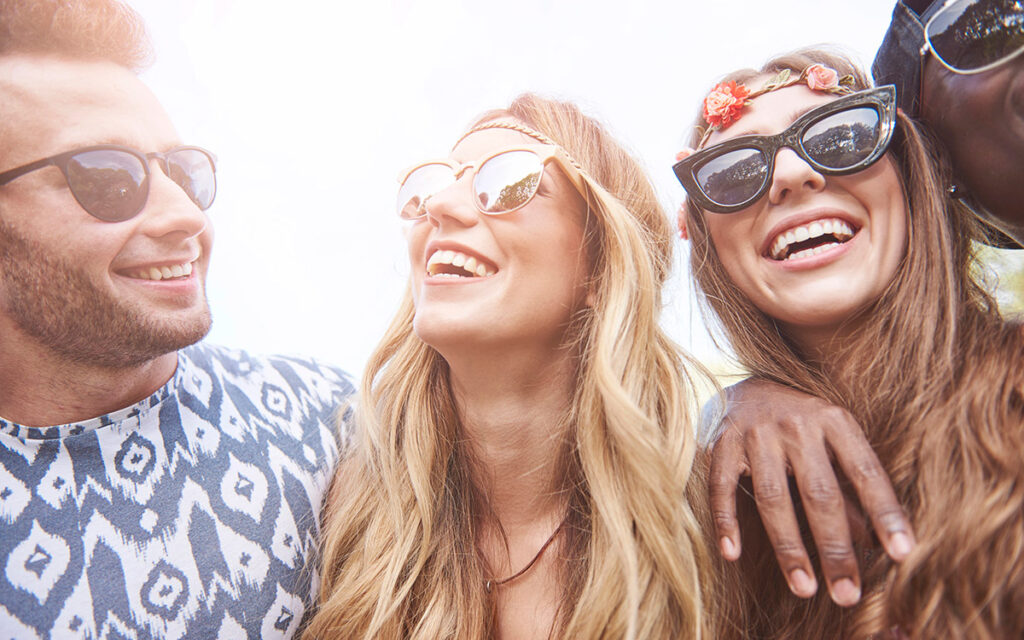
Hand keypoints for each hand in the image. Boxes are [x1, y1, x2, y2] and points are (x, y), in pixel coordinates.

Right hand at [708, 378, 914, 606]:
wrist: (749, 387)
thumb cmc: (803, 426)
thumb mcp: (834, 445)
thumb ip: (851, 489)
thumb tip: (875, 542)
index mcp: (834, 421)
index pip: (865, 472)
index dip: (885, 513)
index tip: (903, 554)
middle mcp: (796, 424)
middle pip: (819, 493)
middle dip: (835, 548)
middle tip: (847, 594)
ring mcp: (756, 433)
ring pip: (773, 497)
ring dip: (789, 548)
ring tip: (804, 588)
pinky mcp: (722, 444)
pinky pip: (722, 488)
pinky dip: (726, 521)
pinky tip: (732, 554)